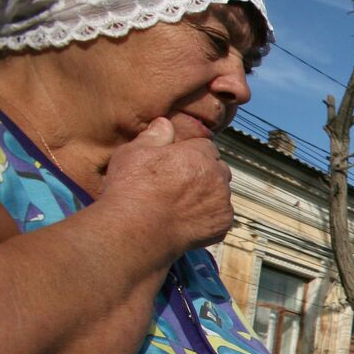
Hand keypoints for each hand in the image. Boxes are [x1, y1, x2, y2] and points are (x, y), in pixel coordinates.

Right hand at [101, 116, 234, 258]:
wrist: (137, 231)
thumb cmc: (131, 189)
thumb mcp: (133, 152)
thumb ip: (154, 136)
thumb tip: (165, 122)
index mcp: (199, 155)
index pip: (205, 146)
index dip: (191, 154)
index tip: (177, 164)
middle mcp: (217, 176)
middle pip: (217, 168)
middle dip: (204, 172)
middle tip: (180, 184)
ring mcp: (222, 201)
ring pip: (220, 192)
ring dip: (208, 194)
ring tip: (182, 204)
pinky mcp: (223, 223)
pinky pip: (221, 215)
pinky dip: (210, 216)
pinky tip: (188, 219)